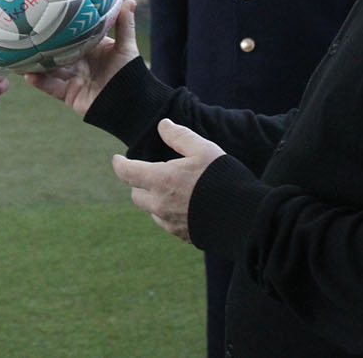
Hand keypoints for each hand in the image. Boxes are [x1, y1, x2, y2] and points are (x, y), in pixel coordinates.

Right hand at [24, 0, 138, 116]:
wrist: (131, 103)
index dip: (60, 26)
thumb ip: (124, 25)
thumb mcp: (126, 46)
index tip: (45, 14)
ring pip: (49, 69)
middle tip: (24, 32)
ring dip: (35, 63)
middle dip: (42, 44)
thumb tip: (130, 0)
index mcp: (90, 49)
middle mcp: (79, 62)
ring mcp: (72, 78)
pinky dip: (40, 82)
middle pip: (57, 51)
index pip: (72, 35)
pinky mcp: (68, 94)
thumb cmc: (131, 73)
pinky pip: (51, 87)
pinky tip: (28, 75)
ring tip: (19, 54)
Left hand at [111, 119, 224, 241]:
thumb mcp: (203, 149)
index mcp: (161, 180)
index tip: (117, 159)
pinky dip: (168, 213)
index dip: (119, 164)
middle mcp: (160, 204)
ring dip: (154, 199)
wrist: (245, 216)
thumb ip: (180, 136)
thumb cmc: (223, 177)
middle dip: (138, 182)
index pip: (127, 173)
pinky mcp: (182, 235)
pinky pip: (166, 223)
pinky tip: (184, 205)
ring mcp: (170, 222)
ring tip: (171, 189)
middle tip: (150, 172)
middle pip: (136, 194)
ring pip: (151, 210)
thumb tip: (163, 125)